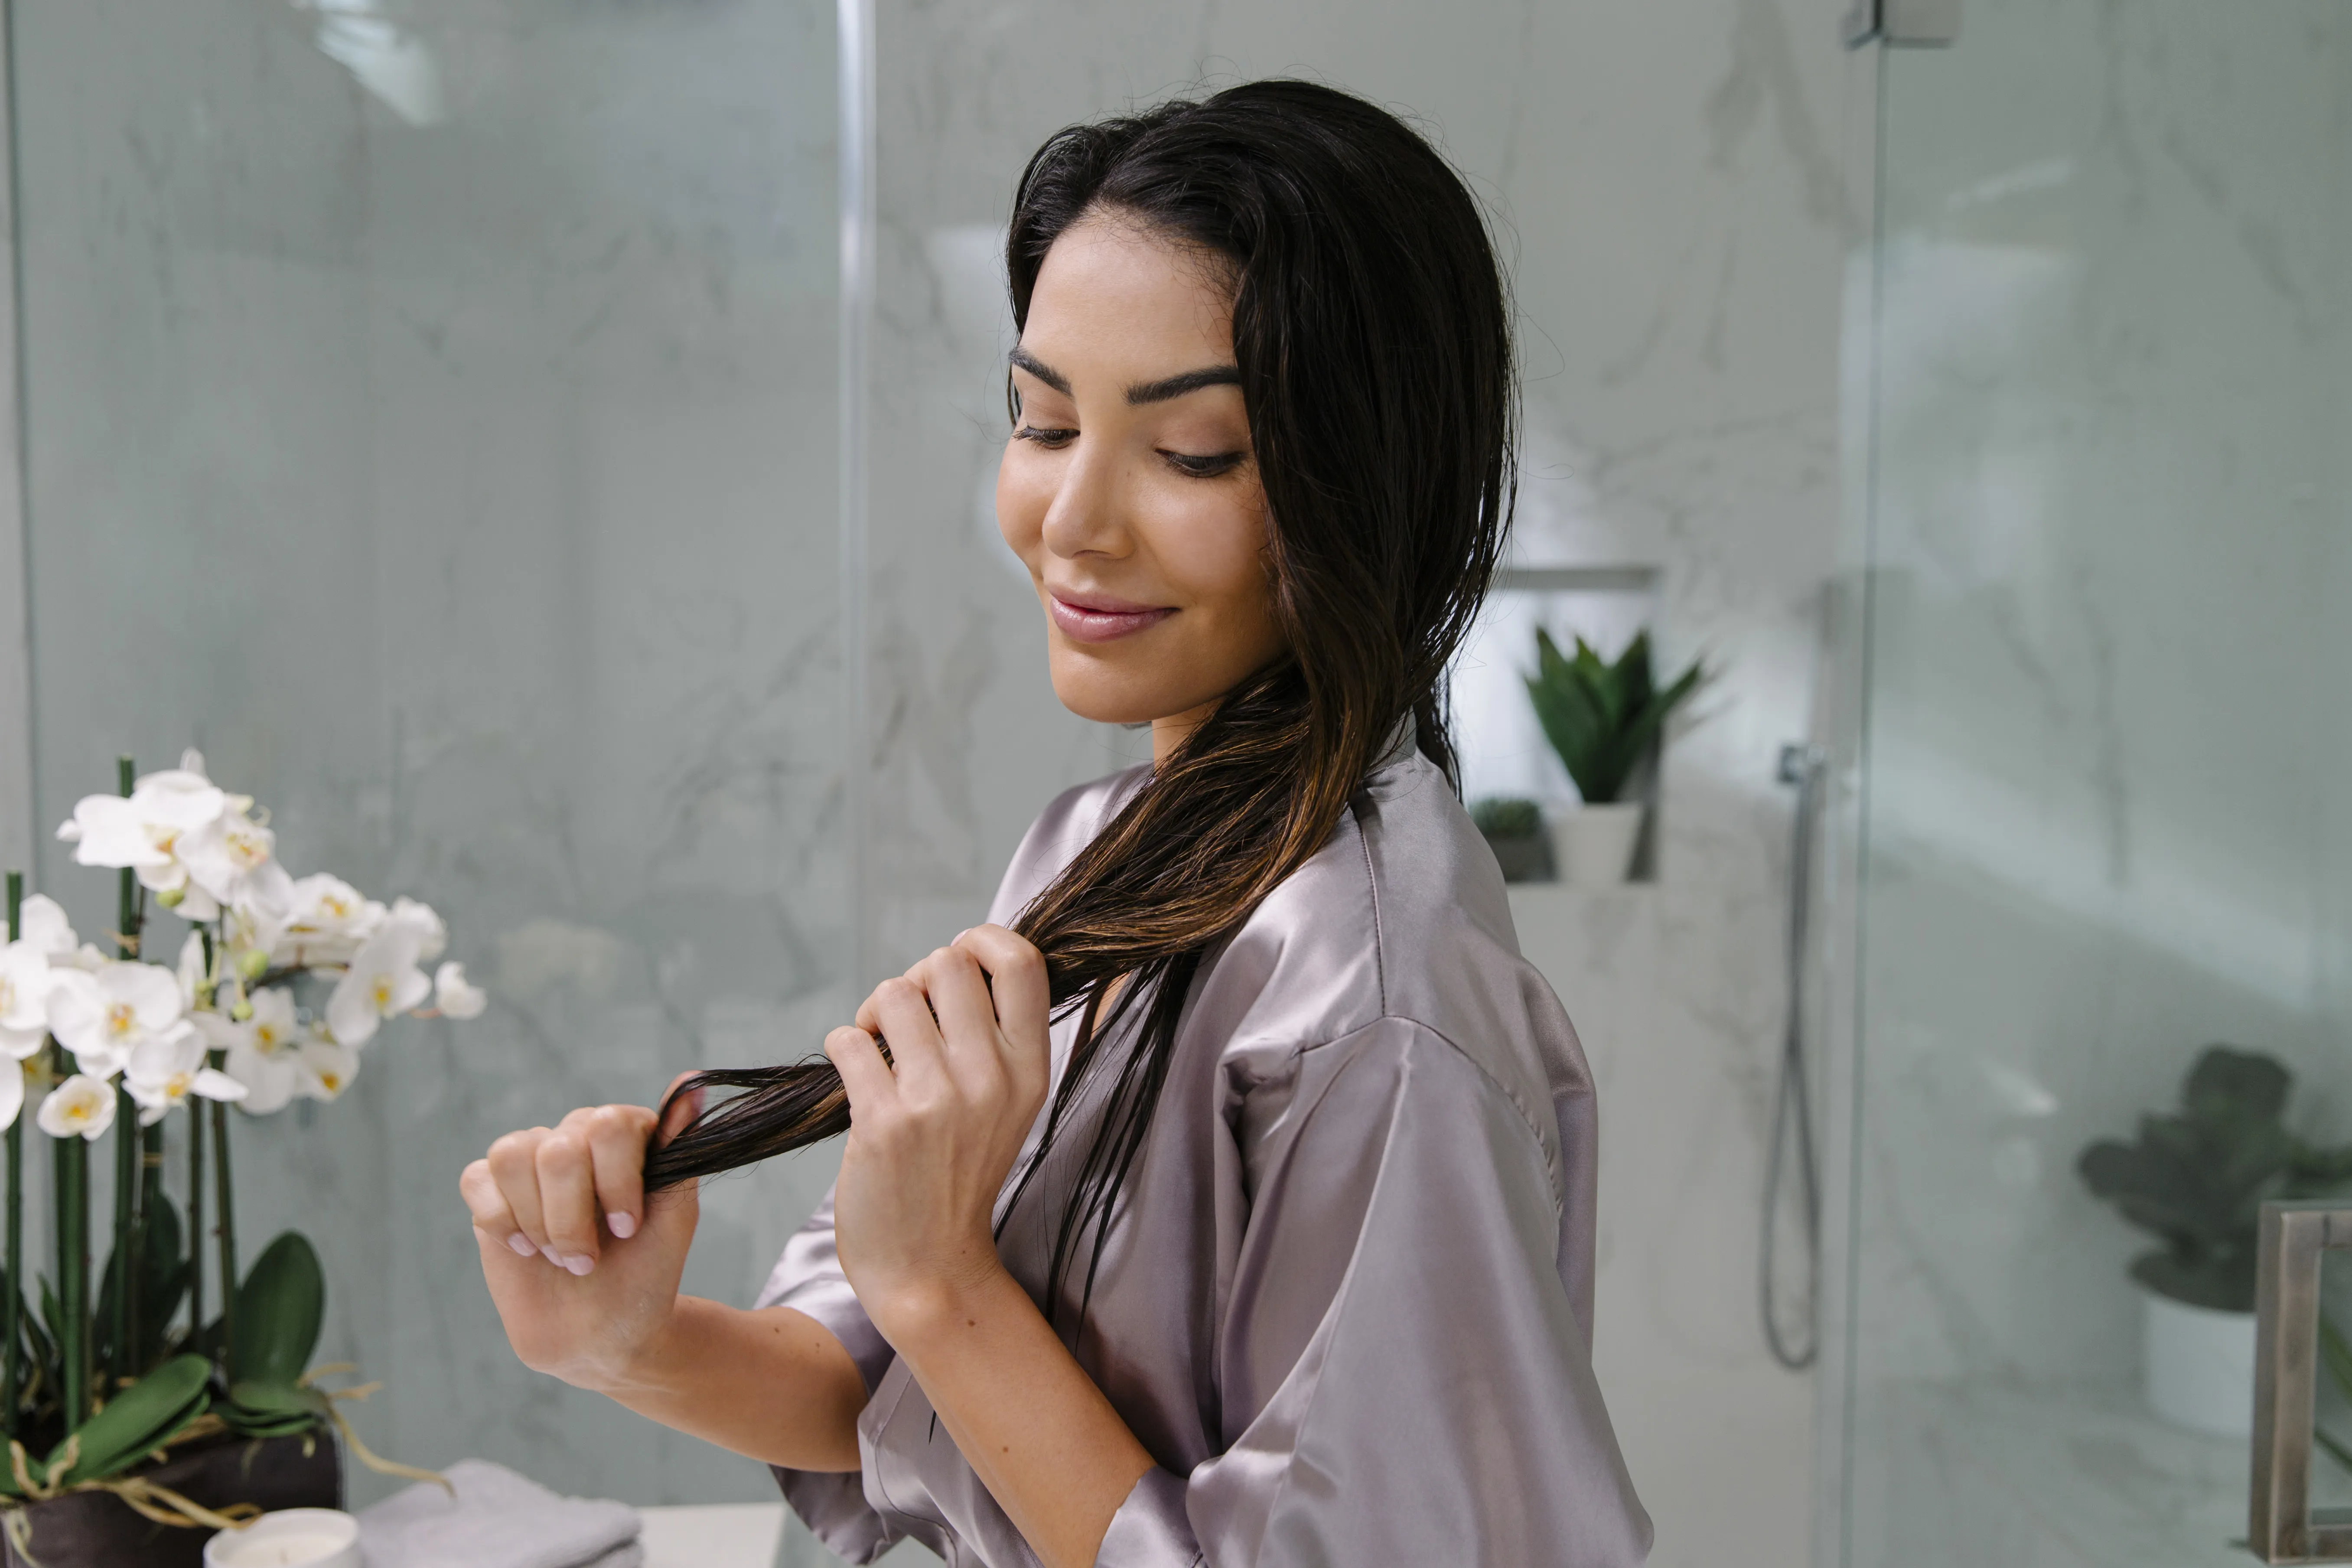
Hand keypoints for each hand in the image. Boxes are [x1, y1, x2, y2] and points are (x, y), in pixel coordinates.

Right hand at [459, 1079, 702, 1390]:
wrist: (601, 1334)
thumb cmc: (644, 1274)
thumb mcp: (674, 1218)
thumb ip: (679, 1151)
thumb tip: (694, 1083)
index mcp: (628, 1135)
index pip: (609, 1125)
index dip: (615, 1182)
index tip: (626, 1229)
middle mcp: (578, 1135)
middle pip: (559, 1149)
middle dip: (573, 1219)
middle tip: (588, 1258)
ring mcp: (532, 1159)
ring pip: (514, 1156)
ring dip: (539, 1222)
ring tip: (560, 1255)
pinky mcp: (489, 1188)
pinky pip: (477, 1178)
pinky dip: (501, 1222)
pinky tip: (526, 1248)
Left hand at [825, 925, 1051, 1337]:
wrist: (930, 1266)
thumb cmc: (960, 1174)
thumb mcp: (1008, 1104)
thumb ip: (996, 1036)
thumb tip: (957, 957)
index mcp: (1030, 1069)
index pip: (1021, 961)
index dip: (981, 939)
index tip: (957, 960)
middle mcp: (992, 1079)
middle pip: (945, 963)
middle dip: (915, 981)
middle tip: (905, 1023)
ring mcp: (938, 1100)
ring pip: (891, 993)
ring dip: (873, 1015)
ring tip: (877, 1052)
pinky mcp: (884, 1121)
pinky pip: (848, 1039)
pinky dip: (843, 1048)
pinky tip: (856, 1080)